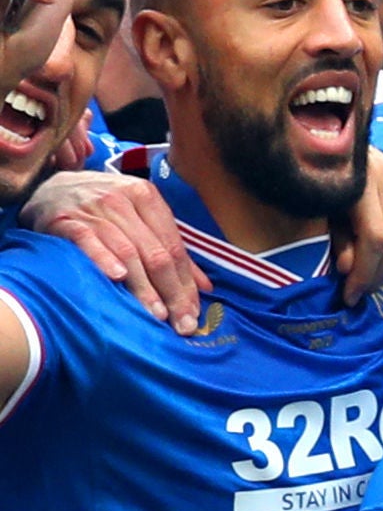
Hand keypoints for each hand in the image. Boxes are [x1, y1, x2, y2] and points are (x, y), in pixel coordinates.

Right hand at [20, 170, 207, 333]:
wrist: (50, 188)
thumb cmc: (103, 206)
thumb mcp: (139, 215)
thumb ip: (170, 248)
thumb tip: (205, 287)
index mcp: (147, 198)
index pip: (174, 247)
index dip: (186, 282)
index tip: (194, 312)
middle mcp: (124, 202)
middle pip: (156, 253)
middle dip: (172, 291)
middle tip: (181, 323)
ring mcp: (95, 210)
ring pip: (128, 252)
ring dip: (143, 286)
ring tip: (156, 314)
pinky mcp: (66, 221)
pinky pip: (88, 242)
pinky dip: (104, 259)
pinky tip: (117, 278)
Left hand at [327, 149, 382, 307]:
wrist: (322, 135)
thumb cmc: (312, 174)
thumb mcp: (318, 209)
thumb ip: (336, 237)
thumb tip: (347, 269)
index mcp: (365, 181)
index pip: (377, 239)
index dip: (364, 273)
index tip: (348, 296)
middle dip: (376, 275)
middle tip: (356, 291)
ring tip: (364, 270)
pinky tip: (377, 245)